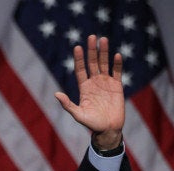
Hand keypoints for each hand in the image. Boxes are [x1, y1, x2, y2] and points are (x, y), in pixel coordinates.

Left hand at [54, 35, 124, 149]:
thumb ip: (67, 104)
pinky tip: (116, 55)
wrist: (108, 129)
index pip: (80, 69)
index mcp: (84, 87)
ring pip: (104, 64)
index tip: (77, 47)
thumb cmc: (91, 123)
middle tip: (91, 37)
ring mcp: (106, 83)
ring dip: (104, 52)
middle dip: (91, 50)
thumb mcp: (78, 114)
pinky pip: (117, 72)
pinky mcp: (117, 86)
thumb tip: (56, 94)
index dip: (79, 59)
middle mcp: (94, 82)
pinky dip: (117, 64)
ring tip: (103, 39)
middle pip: (92, 63)